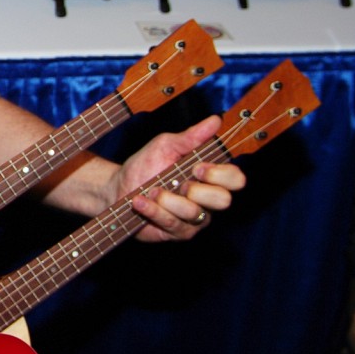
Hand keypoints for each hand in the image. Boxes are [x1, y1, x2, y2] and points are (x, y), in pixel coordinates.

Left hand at [113, 115, 245, 241]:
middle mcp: (208, 200)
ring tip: (150, 190)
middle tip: (177, 182)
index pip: (236, 179)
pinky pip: (172, 223)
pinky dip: (152, 209)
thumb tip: (215, 120)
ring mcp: (195, 219)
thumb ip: (191, 137)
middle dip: (196, 190)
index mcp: (211, 177)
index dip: (220, 174)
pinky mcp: (178, 232)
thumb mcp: (166, 146)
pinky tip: (140, 201)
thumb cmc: (146, 165)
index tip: (196, 167)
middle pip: (224, 200)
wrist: (118, 188)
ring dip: (166, 198)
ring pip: (193, 212)